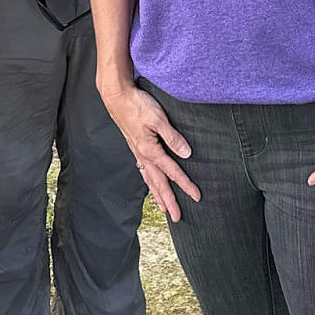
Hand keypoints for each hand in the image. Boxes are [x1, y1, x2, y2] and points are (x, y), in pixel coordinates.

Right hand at [101, 82, 200, 221]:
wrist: (117, 97)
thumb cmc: (137, 105)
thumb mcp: (159, 119)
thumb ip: (173, 137)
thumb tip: (187, 154)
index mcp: (150, 151)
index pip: (172, 172)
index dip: (186, 185)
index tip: (197, 196)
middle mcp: (143, 156)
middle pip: (159, 184)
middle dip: (169, 201)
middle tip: (177, 217)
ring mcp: (137, 152)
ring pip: (149, 180)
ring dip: (158, 195)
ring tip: (164, 208)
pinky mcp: (135, 147)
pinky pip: (143, 171)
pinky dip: (149, 182)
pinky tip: (150, 184)